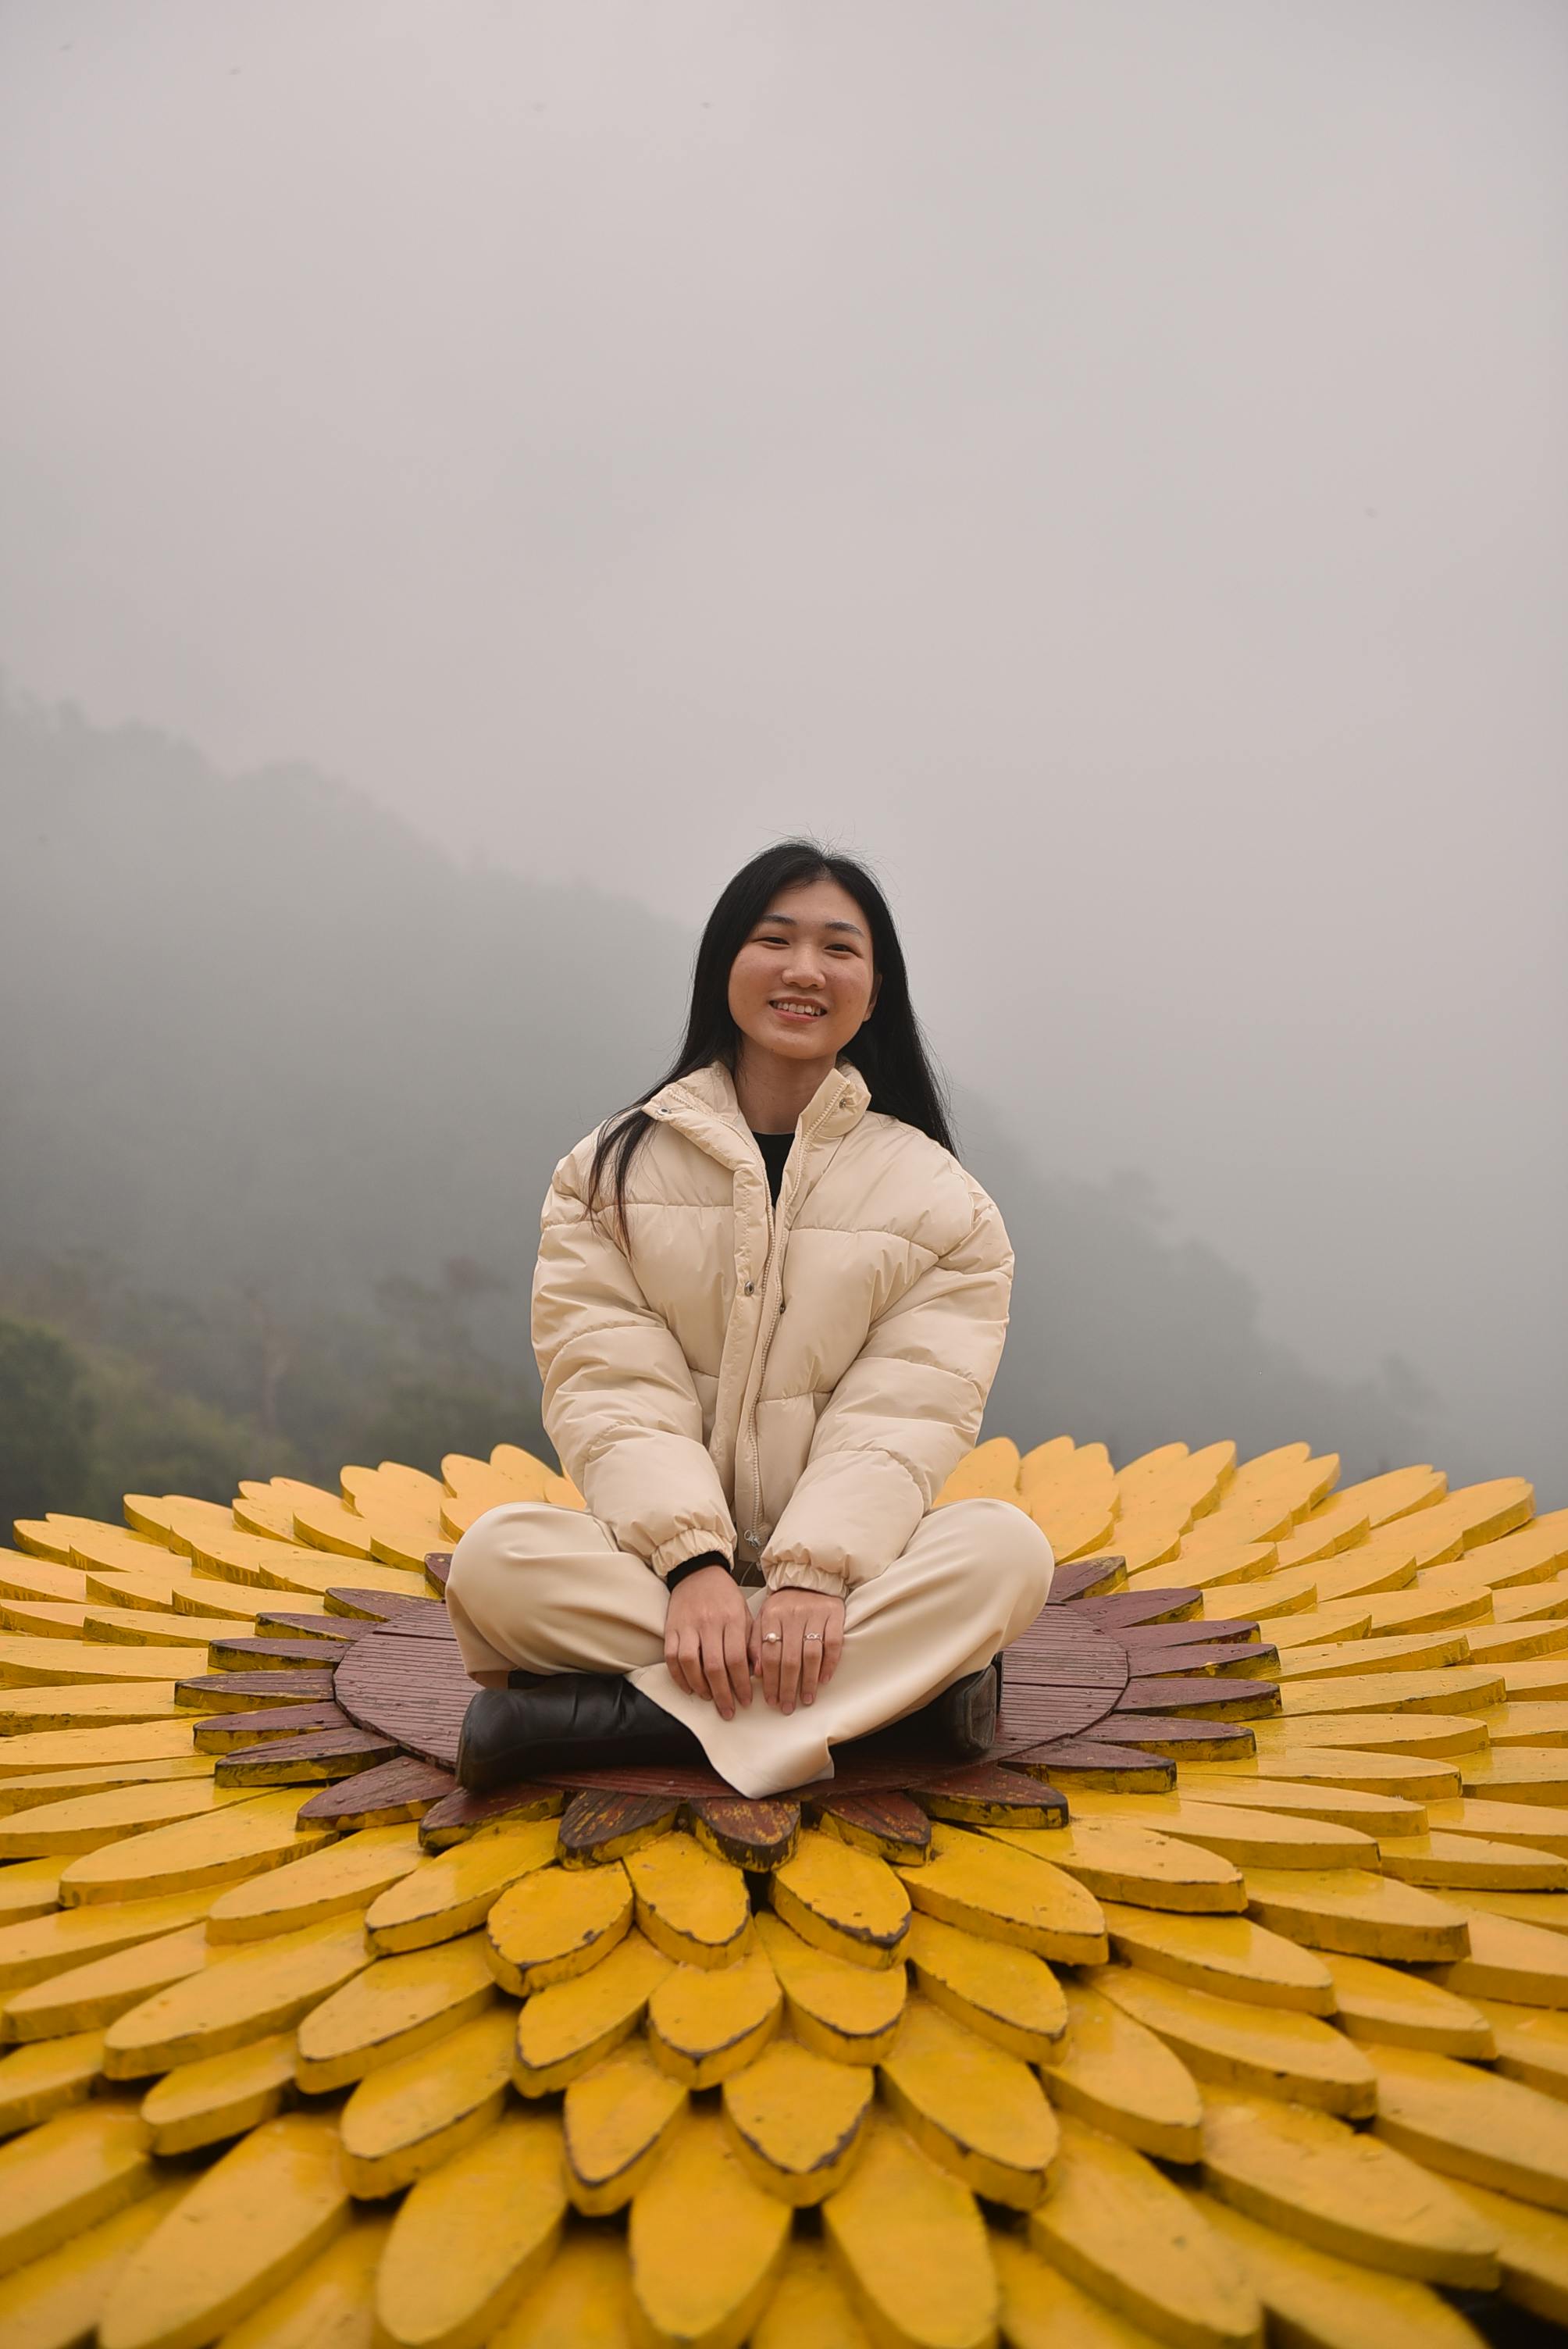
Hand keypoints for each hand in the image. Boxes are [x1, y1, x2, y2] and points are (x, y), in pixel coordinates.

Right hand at [663, 1565, 753, 1719]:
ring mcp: (688, 1625)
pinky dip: (679, 1676)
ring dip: (700, 1687)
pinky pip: (671, 1657)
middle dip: (722, 1694)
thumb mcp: (747, 1614)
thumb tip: (757, 1673)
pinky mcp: (671, 1628)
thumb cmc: (725, 1597)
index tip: (746, 1700)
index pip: (736, 1658)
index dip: (741, 1684)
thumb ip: (752, 1643)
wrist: (698, 1572)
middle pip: (714, 1666)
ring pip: (690, 1663)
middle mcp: (709, 1623)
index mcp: (732, 1619)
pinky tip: (689, 1688)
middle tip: (728, 1711)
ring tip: (709, 1698)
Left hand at [750, 1587, 844, 1713]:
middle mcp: (792, 1615)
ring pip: (811, 1655)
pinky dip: (829, 1664)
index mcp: (772, 1616)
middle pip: (789, 1659)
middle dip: (787, 1687)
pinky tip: (824, 1679)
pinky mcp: (834, 1614)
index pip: (769, 1655)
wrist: (809, 1577)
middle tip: (787, 1707)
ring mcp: (815, 1614)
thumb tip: (755, 1673)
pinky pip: (833, 1644)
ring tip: (806, 1699)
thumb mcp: (764, 1618)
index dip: (770, 1681)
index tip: (771, 1699)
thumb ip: (756, 1643)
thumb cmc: (784, 1603)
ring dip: (808, 1681)